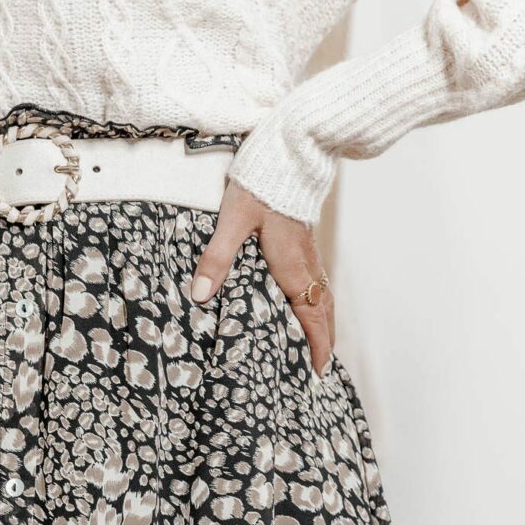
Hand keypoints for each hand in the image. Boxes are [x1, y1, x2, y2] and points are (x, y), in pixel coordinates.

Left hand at [191, 179, 334, 375]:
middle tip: (317, 372)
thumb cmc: (261, 185)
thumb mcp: (233, 220)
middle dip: (322, 344)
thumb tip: (200, 293)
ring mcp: (310, 255)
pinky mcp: (306, 245)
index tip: (315, 373)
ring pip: (323, 300)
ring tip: (316, 349)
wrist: (291, 152)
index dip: (315, 347)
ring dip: (322, 326)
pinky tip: (307, 309)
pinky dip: (318, 306)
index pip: (311, 317)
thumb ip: (217, 257)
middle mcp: (307, 266)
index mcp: (292, 268)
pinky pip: (318, 285)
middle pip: (323, 314)